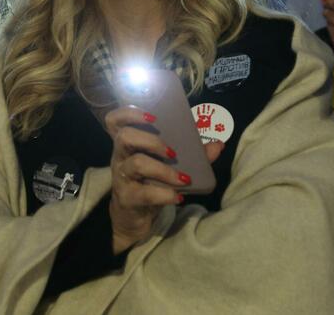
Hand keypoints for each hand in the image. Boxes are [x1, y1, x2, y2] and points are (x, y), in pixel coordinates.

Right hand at [105, 106, 223, 253]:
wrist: (132, 220)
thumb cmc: (149, 185)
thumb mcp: (166, 167)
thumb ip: (192, 154)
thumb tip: (218, 144)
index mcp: (128, 145)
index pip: (115, 120)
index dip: (129, 113)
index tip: (152, 117)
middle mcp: (120, 157)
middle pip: (125, 137)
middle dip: (151, 140)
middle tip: (173, 152)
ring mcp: (121, 178)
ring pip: (136, 163)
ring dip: (164, 169)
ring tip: (183, 178)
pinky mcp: (127, 199)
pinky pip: (145, 193)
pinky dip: (166, 194)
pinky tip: (178, 197)